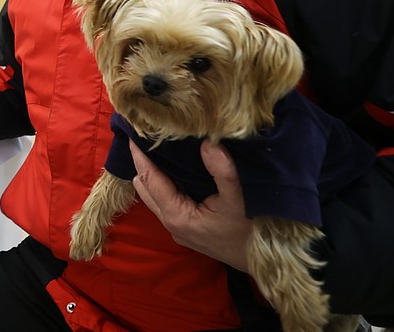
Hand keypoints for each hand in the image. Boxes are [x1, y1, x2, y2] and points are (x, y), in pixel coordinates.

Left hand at [130, 139, 251, 271]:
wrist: (261, 261)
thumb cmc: (249, 231)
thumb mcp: (237, 199)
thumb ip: (222, 171)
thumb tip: (208, 142)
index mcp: (176, 215)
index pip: (149, 179)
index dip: (140, 156)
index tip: (132, 132)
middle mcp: (170, 223)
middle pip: (145, 187)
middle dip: (142, 163)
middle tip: (145, 136)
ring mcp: (176, 228)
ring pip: (153, 195)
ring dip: (152, 174)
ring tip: (157, 148)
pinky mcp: (184, 229)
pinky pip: (164, 201)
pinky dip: (163, 184)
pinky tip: (174, 170)